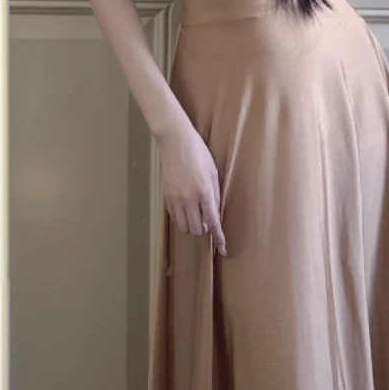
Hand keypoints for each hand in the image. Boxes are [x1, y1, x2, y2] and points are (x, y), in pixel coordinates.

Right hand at [158, 118, 226, 254]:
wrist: (175, 141)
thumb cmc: (199, 153)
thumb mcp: (213, 172)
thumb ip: (215, 194)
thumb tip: (214, 213)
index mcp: (204, 191)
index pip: (213, 222)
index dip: (219, 238)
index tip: (223, 249)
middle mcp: (188, 198)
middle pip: (196, 229)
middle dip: (203, 230)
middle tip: (206, 220)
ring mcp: (175, 198)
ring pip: (183, 227)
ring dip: (191, 225)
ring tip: (195, 215)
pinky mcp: (165, 196)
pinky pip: (173, 217)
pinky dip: (181, 217)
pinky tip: (185, 208)